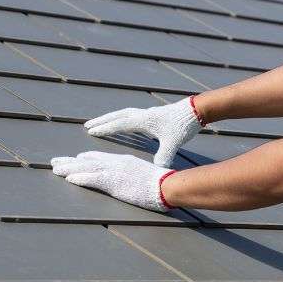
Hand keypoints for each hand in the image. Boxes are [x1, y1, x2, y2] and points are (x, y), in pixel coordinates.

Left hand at [49, 150, 174, 211]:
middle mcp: (116, 163)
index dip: (83, 159)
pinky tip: (68, 179)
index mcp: (123, 161)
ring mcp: (114, 171)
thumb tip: (131, 182)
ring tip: (55, 169)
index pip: (99, 158)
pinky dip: (80, 178)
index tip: (73, 159)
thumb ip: (134, 177)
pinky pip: (92, 179)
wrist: (167, 185)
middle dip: (69, 162)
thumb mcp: (144, 177)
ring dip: (68, 169)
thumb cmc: (161, 184)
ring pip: (85, 168)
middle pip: (87, 161)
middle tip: (55, 162)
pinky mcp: (114, 182)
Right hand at [84, 96, 204, 167]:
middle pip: (117, 116)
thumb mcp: (173, 143)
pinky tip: (124, 125)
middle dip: (102, 121)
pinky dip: (123, 119)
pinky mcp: (153, 114)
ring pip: (124, 114)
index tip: (90, 131)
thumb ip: (164, 156)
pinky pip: (132, 116)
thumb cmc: (182, 126)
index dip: (105, 128)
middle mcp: (143, 115)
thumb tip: (158, 170)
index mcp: (144, 120)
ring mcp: (148, 113)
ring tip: (101, 123)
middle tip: (87, 125)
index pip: (119, 124)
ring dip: (111, 118)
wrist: (195, 111)